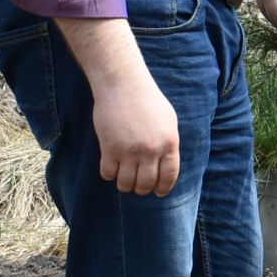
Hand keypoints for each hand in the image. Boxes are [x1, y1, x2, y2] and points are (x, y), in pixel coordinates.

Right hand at [92, 73, 181, 194]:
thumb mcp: (168, 121)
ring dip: (125, 184)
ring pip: (126, 183)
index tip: (158, 192)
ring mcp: (129, 150)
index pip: (169, 176)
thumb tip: (166, 167)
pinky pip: (108, 173)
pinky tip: (110, 167)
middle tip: (138, 185)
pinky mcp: (109, 148)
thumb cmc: (147, 100)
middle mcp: (151, 150)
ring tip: (124, 177)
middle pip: (146, 184)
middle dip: (142, 189)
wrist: (123, 85)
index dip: (163, 188)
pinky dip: (109, 174)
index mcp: (169, 143)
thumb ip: (169, 144)